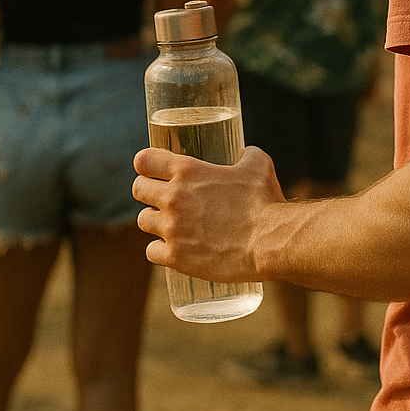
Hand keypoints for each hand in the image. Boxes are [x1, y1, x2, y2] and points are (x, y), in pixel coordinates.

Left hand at [132, 145, 284, 280]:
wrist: (271, 241)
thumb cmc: (265, 201)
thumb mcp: (258, 165)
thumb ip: (246, 155)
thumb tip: (245, 152)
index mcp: (188, 170)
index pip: (144, 160)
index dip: (147, 164)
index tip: (152, 170)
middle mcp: (174, 198)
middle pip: (138, 189)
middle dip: (149, 192)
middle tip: (162, 198)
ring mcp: (172, 229)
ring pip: (143, 221)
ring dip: (155, 221)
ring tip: (171, 224)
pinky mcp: (176, 258)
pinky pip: (151, 251)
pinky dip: (161, 250)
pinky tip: (173, 248)